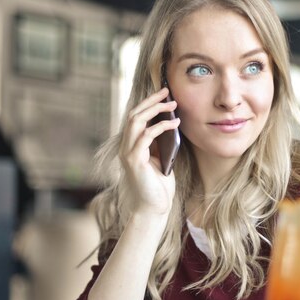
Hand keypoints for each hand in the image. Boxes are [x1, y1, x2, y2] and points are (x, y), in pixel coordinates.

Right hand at [119, 87, 180, 214]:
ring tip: (172, 104)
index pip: (136, 117)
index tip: (164, 93)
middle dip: (151, 101)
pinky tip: (174, 124)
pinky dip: (160, 127)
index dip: (148, 103)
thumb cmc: (159, 186)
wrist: (154, 208)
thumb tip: (170, 123)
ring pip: (136, 121)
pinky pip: (146, 136)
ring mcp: (128, 153)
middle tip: (168, 91)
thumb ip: (160, 143)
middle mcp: (126, 147)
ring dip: (155, 110)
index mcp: (131, 145)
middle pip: (134, 114)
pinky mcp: (134, 160)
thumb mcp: (161, 159)